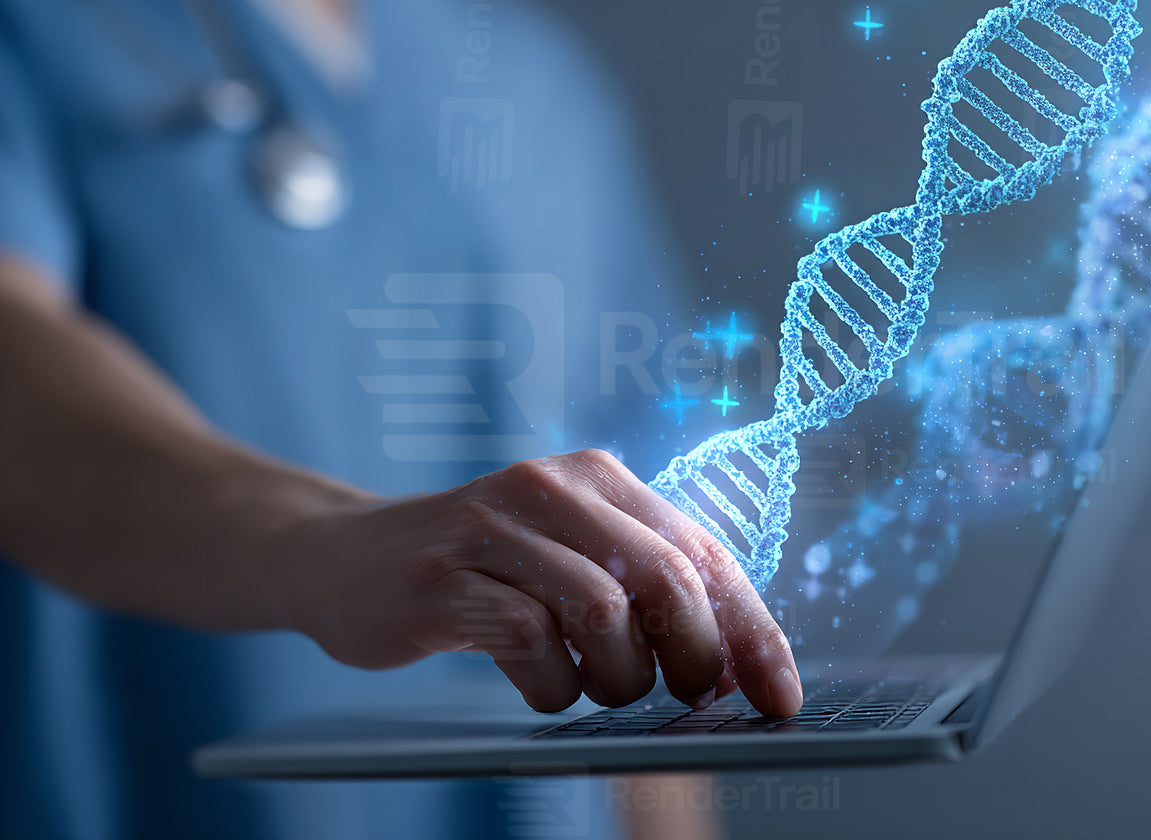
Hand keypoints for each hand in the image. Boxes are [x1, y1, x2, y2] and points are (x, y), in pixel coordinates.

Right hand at [275, 450, 802, 717]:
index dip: (753, 630)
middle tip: (688, 698)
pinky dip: (552, 686)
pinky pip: (531, 641)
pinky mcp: (442, 576)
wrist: (344, 557)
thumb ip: (647, 587)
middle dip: (697, 657)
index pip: (704, 552)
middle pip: (667, 578)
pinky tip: (543, 685)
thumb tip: (738, 661)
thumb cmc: (483, 570)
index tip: (782, 696)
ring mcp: (492, 527)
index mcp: (599, 477)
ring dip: (619, 677)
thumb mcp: (571, 556)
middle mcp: (551, 486)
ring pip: (604, 611)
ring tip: (600, 687)